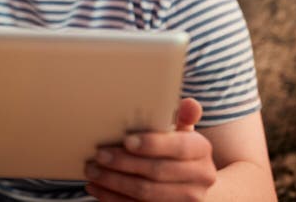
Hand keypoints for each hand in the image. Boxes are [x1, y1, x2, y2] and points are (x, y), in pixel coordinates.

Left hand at [84, 98, 215, 200]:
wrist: (194, 183)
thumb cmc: (180, 150)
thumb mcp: (184, 131)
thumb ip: (184, 117)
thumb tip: (189, 104)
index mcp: (202, 150)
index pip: (178, 147)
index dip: (152, 145)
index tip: (126, 141)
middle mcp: (200, 178)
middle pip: (157, 171)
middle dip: (124, 163)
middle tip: (99, 155)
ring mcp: (188, 200)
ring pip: (145, 194)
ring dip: (114, 183)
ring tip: (92, 171)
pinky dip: (113, 199)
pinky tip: (97, 188)